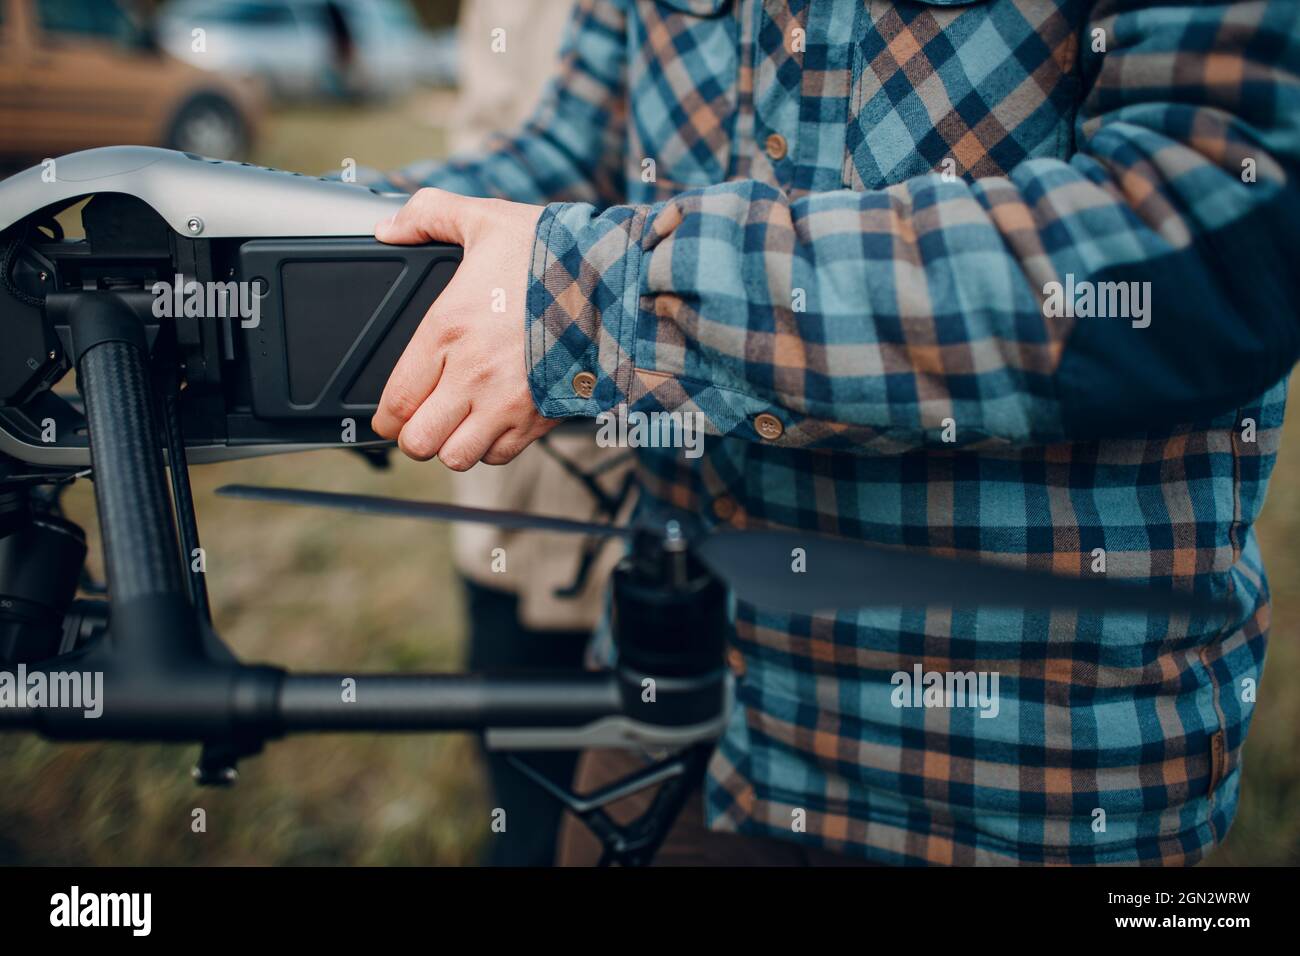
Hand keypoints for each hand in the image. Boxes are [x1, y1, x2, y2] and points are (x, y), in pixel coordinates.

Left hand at [371, 189, 555, 469]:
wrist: (618, 281)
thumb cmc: (555, 252)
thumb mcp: (485, 218)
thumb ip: (428, 214)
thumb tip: (388, 227)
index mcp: (448, 328)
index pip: (396, 399)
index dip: (384, 416)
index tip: (388, 415)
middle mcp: (473, 374)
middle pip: (418, 441)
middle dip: (413, 435)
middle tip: (421, 420)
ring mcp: (508, 400)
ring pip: (457, 457)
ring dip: (452, 445)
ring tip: (457, 425)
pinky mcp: (540, 415)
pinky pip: (501, 455)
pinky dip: (492, 447)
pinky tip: (493, 422)